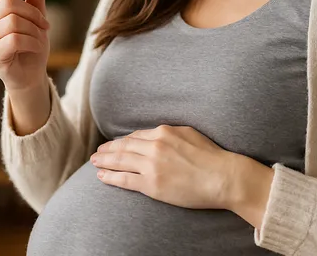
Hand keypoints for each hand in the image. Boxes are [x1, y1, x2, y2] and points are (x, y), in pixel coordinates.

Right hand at [0, 0, 49, 90]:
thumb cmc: (30, 42)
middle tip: (45, 24)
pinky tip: (35, 48)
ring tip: (39, 39)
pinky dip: (33, 43)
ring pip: (13, 22)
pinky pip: (15, 40)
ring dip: (35, 30)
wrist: (31, 74)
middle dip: (33, 13)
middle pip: (8, 3)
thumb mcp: (36, 15)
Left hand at [90, 125, 239, 209]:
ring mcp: (151, 165)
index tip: (114, 144)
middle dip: (108, 150)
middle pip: (124, 146)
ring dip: (104, 161)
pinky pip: (125, 179)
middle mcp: (154, 146)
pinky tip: (102, 176)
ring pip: (120, 161)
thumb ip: (170, 133)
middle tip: (97, 153)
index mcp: (163, 132)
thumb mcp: (189, 134)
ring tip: (95, 162)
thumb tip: (158, 134)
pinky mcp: (152, 184)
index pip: (136, 136)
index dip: (122, 141)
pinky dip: (111, 176)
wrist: (222, 177)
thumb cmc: (211, 156)